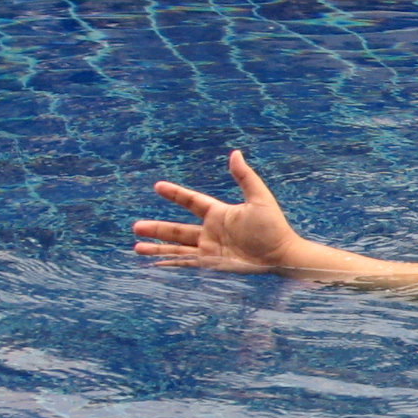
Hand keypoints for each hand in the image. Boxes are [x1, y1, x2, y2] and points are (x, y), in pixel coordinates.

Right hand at [132, 151, 305, 273]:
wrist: (281, 254)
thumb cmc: (273, 227)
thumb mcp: (259, 198)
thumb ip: (245, 177)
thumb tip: (235, 153)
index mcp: (219, 213)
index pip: (192, 202)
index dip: (175, 194)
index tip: (158, 186)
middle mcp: (211, 231)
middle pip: (178, 229)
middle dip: (157, 228)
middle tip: (136, 226)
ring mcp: (210, 248)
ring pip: (177, 247)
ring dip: (157, 247)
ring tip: (137, 246)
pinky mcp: (212, 263)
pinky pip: (186, 263)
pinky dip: (170, 263)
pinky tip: (155, 263)